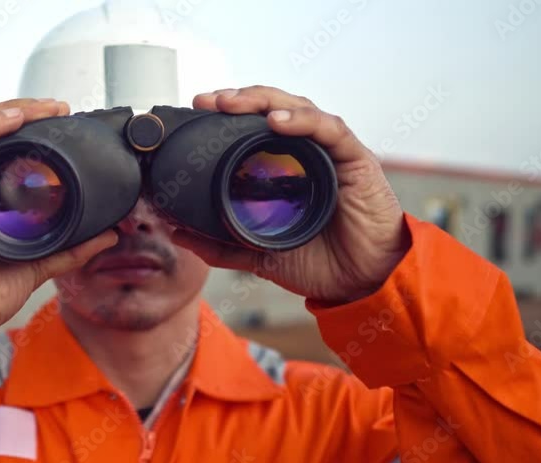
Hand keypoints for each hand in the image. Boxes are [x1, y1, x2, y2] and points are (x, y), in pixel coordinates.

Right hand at [0, 99, 117, 336]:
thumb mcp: (33, 267)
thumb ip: (67, 249)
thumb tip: (106, 236)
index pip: (1, 150)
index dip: (29, 129)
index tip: (62, 119)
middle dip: (22, 113)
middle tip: (58, 107)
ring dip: (7, 113)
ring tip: (39, 107)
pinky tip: (8, 120)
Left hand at [174, 85, 409, 302]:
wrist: (362, 285)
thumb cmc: (322, 263)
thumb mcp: (260, 255)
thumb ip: (221, 245)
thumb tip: (178, 233)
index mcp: (289, 167)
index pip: (256, 127)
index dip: (229, 114)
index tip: (199, 110)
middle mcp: (311, 152)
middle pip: (274, 109)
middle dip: (239, 99)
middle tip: (208, 100)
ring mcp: (333, 153)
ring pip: (299, 110)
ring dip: (264, 101)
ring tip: (233, 103)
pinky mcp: (356, 160)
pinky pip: (330, 130)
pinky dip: (303, 121)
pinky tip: (277, 122)